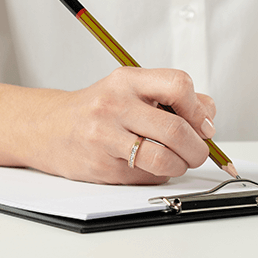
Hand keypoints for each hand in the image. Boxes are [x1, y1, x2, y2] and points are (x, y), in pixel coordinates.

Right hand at [27, 67, 216, 184]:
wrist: (49, 128)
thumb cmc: (100, 109)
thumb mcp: (132, 90)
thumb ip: (172, 98)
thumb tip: (208, 120)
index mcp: (128, 79)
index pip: (178, 85)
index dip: (199, 109)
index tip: (204, 124)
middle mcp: (115, 105)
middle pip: (176, 129)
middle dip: (197, 148)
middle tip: (197, 152)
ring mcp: (105, 137)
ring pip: (164, 159)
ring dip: (181, 166)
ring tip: (177, 162)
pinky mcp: (102, 166)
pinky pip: (147, 177)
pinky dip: (158, 175)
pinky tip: (148, 166)